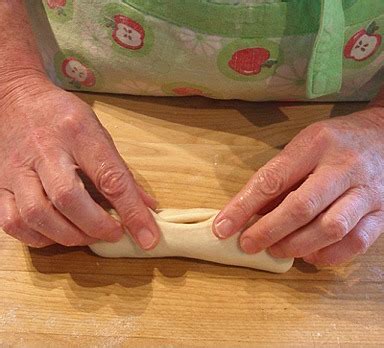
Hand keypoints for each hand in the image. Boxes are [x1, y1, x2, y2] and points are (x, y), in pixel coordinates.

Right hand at [0, 76, 159, 248]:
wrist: (13, 99)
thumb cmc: (62, 117)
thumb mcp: (98, 132)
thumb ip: (121, 171)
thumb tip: (147, 207)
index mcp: (79, 133)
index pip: (110, 177)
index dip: (132, 212)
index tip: (147, 237)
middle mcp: (45, 151)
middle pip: (68, 198)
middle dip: (96, 226)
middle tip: (114, 233)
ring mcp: (16, 169)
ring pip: (37, 215)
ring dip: (69, 236)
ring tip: (88, 235)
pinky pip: (12, 222)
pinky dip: (39, 237)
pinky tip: (57, 233)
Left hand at [213, 106, 383, 265]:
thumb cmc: (335, 141)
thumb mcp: (302, 146)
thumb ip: (279, 177)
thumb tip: (248, 212)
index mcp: (315, 145)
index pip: (273, 179)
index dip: (243, 207)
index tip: (222, 227)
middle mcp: (343, 167)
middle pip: (301, 207)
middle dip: (268, 231)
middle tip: (247, 245)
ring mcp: (366, 191)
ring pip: (330, 228)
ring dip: (296, 245)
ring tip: (276, 250)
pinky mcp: (382, 212)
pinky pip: (357, 242)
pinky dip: (329, 255)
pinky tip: (310, 255)